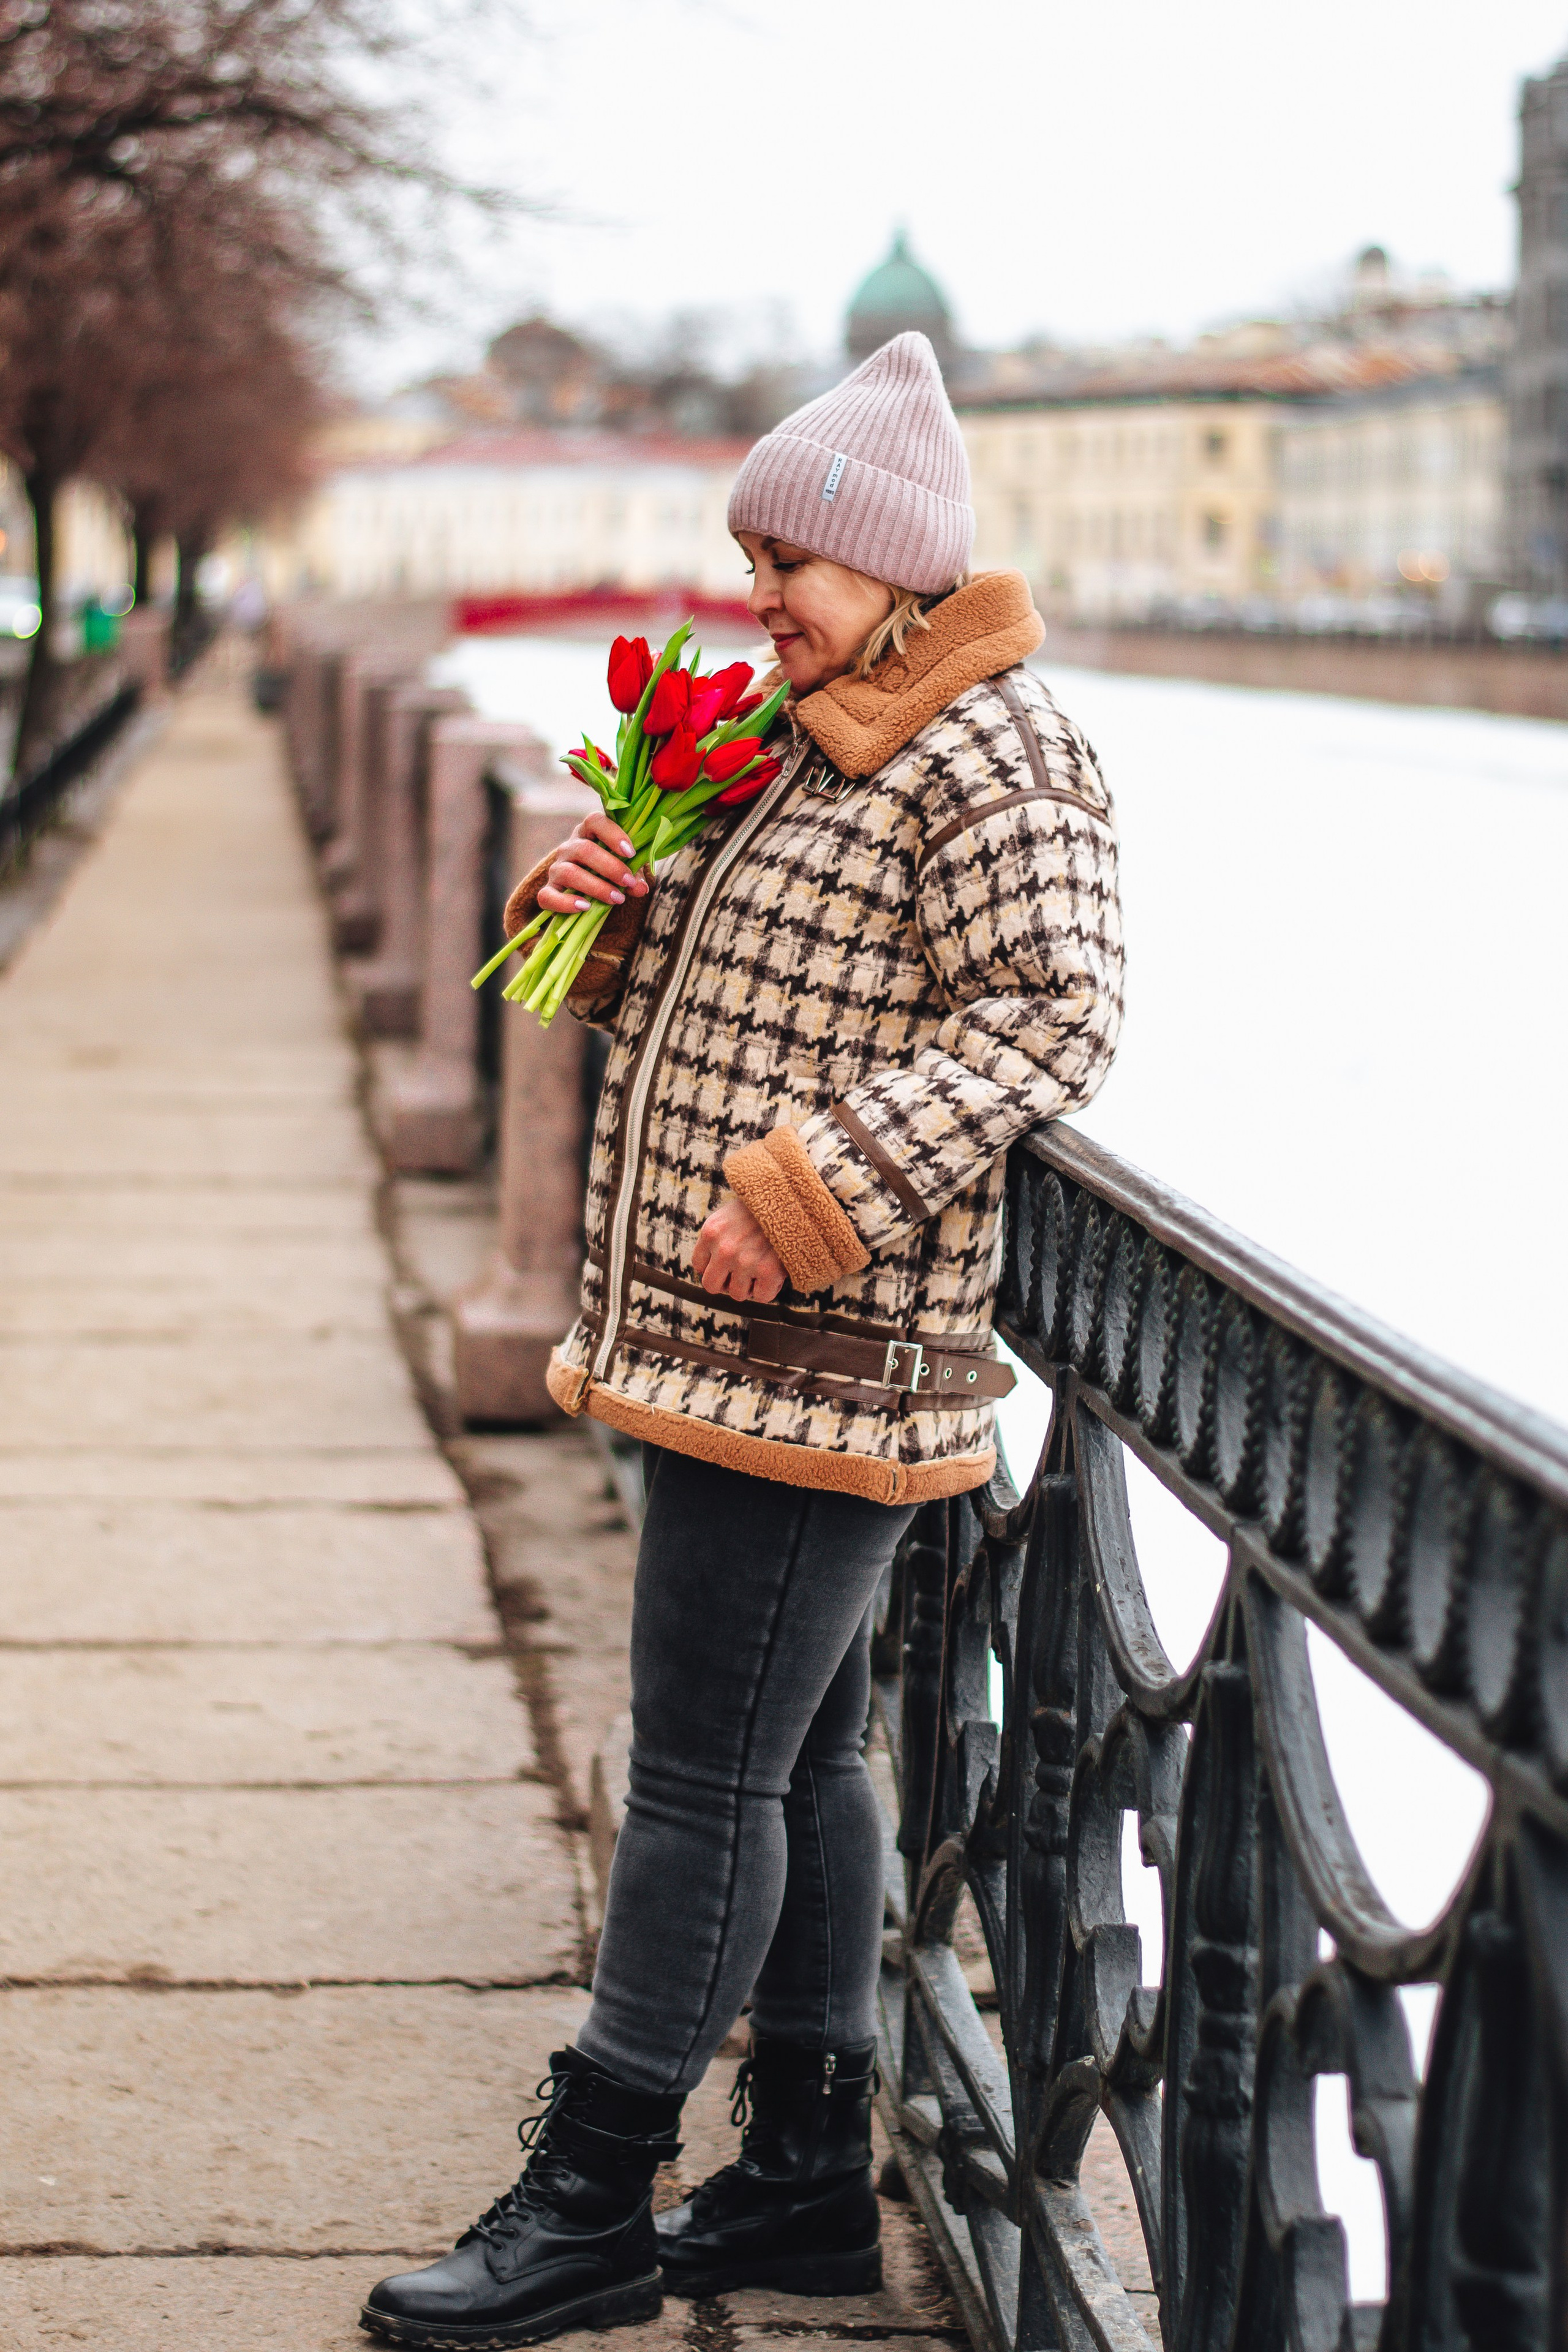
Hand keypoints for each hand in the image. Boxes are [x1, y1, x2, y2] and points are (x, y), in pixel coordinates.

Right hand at [538, 809, 652, 915]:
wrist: (585, 893)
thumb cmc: (609, 873)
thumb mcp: (625, 870)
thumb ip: (634, 875)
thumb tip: (639, 887)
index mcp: (588, 833)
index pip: (595, 821)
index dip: (613, 834)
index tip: (631, 853)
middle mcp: (569, 848)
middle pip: (584, 850)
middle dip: (610, 867)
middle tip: (628, 882)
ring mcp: (556, 869)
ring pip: (569, 873)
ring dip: (596, 887)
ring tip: (617, 899)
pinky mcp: (548, 891)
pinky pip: (549, 896)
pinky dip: (566, 903)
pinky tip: (586, 907)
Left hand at [693, 1194, 786, 1304]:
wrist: (794, 1199)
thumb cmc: (763, 1209)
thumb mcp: (730, 1215)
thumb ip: (718, 1238)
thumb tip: (712, 1266)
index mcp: (711, 1232)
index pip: (700, 1266)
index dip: (715, 1267)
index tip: (729, 1263)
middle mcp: (724, 1249)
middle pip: (712, 1285)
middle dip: (726, 1282)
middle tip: (741, 1274)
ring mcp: (746, 1262)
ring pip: (737, 1294)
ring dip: (750, 1286)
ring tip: (762, 1268)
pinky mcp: (768, 1271)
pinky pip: (761, 1296)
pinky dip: (769, 1288)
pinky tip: (775, 1272)